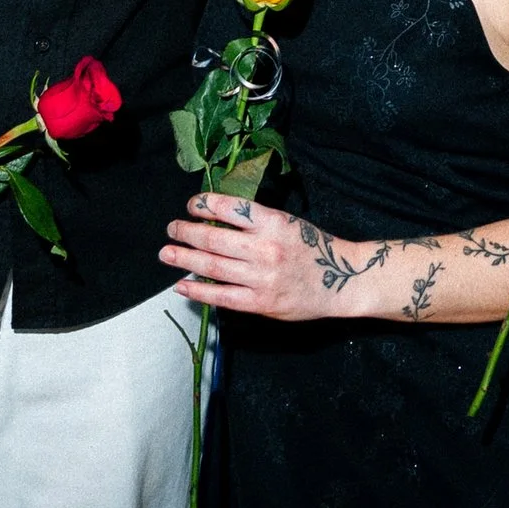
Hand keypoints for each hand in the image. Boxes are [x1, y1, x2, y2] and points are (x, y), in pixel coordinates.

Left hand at [162, 193, 385, 320]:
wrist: (342, 280)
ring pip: (213, 266)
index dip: (205, 205)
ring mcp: (261, 278)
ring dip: (185, 259)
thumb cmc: (313, 248)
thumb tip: (215, 217)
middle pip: (215, 239)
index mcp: (274, 223)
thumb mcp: (288, 223)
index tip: (191, 205)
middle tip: (171, 229)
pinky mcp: (260, 302)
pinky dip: (199, 291)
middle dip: (187, 232)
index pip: (231, 208)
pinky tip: (182, 285)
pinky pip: (222, 297)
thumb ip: (257, 221)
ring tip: (167, 253)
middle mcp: (265, 249)